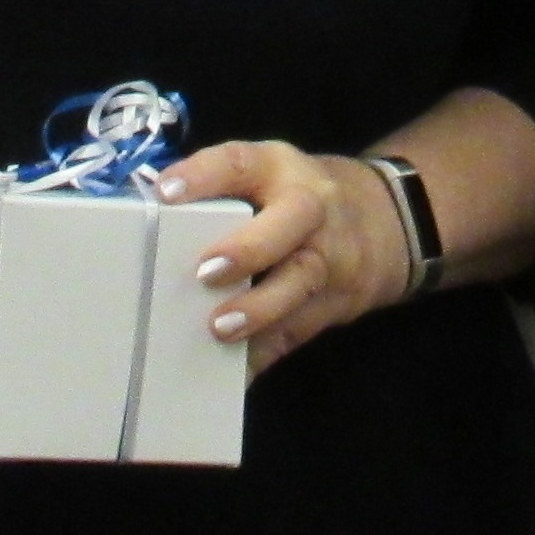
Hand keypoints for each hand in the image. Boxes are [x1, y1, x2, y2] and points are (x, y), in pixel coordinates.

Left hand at [155, 139, 413, 375]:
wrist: (387, 220)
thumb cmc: (296, 198)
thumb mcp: (268, 176)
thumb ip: (220, 194)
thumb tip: (148, 222)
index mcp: (279, 169)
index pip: (241, 163)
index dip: (204, 175)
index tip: (166, 193)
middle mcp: (310, 208)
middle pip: (289, 223)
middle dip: (248, 249)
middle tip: (205, 272)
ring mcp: (330, 257)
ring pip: (299, 283)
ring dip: (259, 309)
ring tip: (220, 328)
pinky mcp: (336, 302)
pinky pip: (298, 331)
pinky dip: (264, 353)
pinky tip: (233, 372)